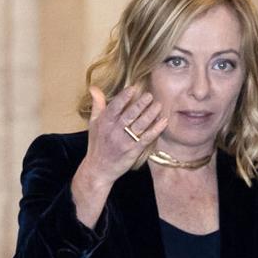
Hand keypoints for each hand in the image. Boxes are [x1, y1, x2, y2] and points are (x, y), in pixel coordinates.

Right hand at [70, 85, 166, 226]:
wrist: (99, 169)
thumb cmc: (97, 144)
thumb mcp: (94, 123)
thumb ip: (97, 104)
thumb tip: (94, 87)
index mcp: (105, 122)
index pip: (115, 107)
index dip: (124, 97)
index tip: (133, 88)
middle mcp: (114, 131)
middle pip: (129, 115)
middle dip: (140, 104)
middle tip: (150, 95)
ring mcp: (125, 141)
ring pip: (139, 125)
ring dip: (150, 114)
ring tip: (159, 105)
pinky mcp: (134, 151)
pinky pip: (147, 138)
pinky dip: (156, 129)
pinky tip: (163, 121)